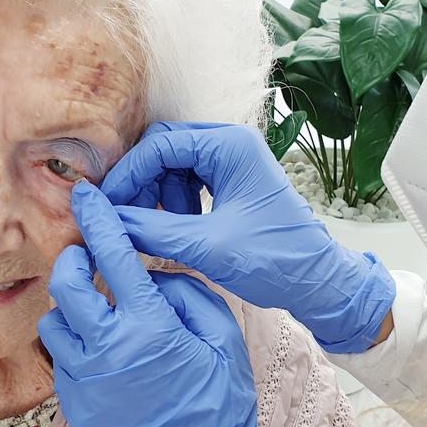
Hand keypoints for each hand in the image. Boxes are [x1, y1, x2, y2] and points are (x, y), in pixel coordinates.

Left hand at [39, 181, 266, 426]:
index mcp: (150, 326)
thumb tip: (154, 276)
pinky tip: (101, 351)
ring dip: (70, 308)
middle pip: (66, 285)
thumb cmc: (220, 402)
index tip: (85, 196)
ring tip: (96, 312)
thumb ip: (187, 295)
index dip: (98, 220)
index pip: (114, 256)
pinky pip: (61, 361)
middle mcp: (109, 349)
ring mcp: (87, 381)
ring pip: (55, 324)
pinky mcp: (76, 408)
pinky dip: (75, 345)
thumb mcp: (222, 339)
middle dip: (72, 261)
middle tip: (86, 258)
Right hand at [98, 121, 394, 352]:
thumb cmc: (275, 260)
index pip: (160, 145)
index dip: (128, 175)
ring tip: (157, 230)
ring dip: (157, 195)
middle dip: (141, 182)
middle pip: (164, 149)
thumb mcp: (207, 247)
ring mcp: (233, 162)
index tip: (107, 205)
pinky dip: (174, 203)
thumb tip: (107, 221)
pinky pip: (189, 181)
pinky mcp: (233, 182)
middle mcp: (232, 144)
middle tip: (124, 217)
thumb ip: (153, 230)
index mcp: (231, 146)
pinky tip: (176, 229)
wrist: (319, 282)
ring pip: (174, 166)